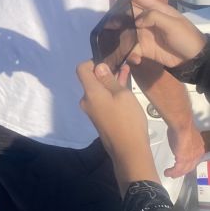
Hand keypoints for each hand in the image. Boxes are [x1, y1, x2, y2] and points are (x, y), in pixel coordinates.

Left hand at [76, 60, 156, 192]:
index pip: (81, 69)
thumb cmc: (127, 119)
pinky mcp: (101, 117)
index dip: (93, 62)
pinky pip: (104, 99)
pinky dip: (112, 91)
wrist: (129, 150)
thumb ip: (109, 79)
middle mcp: (87, 100)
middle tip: (121, 63)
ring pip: (99, 89)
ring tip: (125, 69)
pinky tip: (124, 82)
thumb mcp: (122, 95)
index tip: (109, 61)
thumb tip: (98, 67)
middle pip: (91, 79)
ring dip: (110, 80)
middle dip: (104, 71)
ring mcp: (93, 109)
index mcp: (90, 92)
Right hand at [105, 0, 205, 67]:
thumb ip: (154, 17)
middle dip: (115, 19)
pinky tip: (134, 58)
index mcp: (156, 10)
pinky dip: (130, 54)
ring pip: (126, 33)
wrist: (193, 59)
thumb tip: (136, 21)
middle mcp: (147, 21)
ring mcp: (145, 35)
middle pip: (127, 16)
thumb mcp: (173, 23)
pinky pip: (131, 49)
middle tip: (106, 25)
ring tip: (113, 43)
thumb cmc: (186, 37)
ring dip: (119, 38)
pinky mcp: (144, 49)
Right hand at [165, 122, 205, 177]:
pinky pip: (177, 169)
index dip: (187, 164)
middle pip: (190, 166)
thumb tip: (178, 145)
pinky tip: (167, 172)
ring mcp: (191, 158)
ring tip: (169, 174)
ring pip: (184, 169)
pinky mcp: (183, 160)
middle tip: (175, 173)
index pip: (194, 159)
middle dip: (182, 171)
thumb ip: (183, 143)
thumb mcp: (185, 136)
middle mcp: (197, 154)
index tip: (181, 166)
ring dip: (175, 173)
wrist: (182, 125)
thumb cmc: (182, 126)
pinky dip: (171, 172)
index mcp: (199, 148)